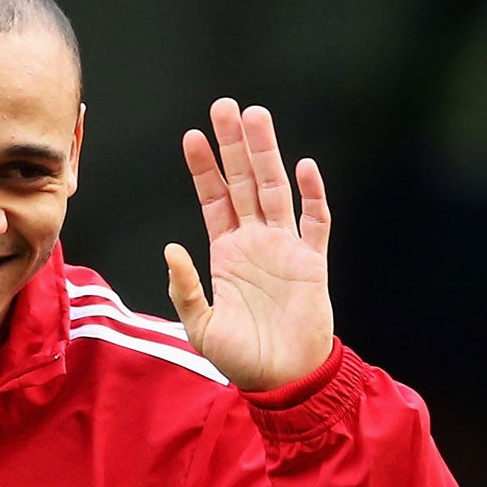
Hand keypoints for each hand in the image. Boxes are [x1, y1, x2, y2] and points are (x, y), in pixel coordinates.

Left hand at [165, 98, 334, 391]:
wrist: (283, 380)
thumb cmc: (241, 358)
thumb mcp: (200, 327)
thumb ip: (184, 288)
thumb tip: (170, 249)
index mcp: (227, 253)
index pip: (214, 199)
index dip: (204, 169)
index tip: (191, 137)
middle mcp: (256, 242)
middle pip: (244, 181)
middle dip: (234, 145)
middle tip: (225, 106)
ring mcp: (286, 248)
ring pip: (276, 189)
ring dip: (266, 154)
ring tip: (256, 116)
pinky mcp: (313, 262)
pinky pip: (315, 222)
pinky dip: (312, 195)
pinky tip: (303, 167)